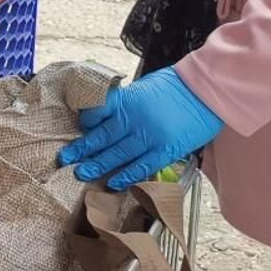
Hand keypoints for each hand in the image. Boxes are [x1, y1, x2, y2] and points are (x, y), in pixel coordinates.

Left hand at [58, 69, 222, 189]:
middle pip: (102, 137)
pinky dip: (127, 176)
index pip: (97, 113)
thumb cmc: (176, 87)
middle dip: (82, 149)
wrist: (206, 92)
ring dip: (98, 165)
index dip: (86, 122)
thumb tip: (108, 113)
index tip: (80, 129)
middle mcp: (134, 120)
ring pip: (118, 155)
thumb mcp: (144, 87)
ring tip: (81, 173)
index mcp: (127, 101)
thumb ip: (125, 102)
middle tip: (65, 158)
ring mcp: (149, 137)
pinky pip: (142, 166)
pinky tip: (114, 183)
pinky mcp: (165, 150)